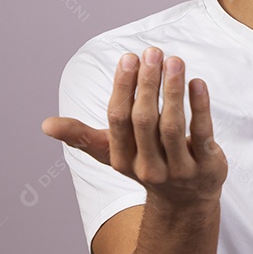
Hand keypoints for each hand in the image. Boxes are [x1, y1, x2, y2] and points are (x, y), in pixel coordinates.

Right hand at [43, 47, 226, 204]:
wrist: (186, 202)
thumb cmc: (146, 164)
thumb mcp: (113, 155)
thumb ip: (82, 137)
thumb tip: (45, 125)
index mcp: (122, 159)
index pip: (119, 119)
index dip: (123, 87)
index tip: (129, 57)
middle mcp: (149, 167)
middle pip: (145, 120)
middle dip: (148, 83)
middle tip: (152, 51)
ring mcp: (180, 170)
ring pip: (173, 126)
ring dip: (173, 90)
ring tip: (174, 60)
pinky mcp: (207, 167)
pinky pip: (203, 133)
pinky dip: (200, 106)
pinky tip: (197, 82)